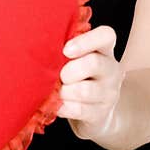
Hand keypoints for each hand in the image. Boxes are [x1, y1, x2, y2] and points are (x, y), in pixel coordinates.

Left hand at [57, 26, 124, 140]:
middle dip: (68, 71)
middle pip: (93, 63)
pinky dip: (63, 107)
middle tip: (59, 77)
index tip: (66, 50)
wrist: (93, 113)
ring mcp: (110, 93)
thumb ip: (65, 50)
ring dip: (64, 91)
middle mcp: (112, 70)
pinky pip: (79, 110)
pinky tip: (58, 105)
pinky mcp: (101, 113)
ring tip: (58, 92)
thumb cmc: (76, 78)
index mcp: (104, 50)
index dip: (85, 41)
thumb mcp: (75, 60)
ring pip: (84, 90)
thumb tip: (38, 43)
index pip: (106, 35)